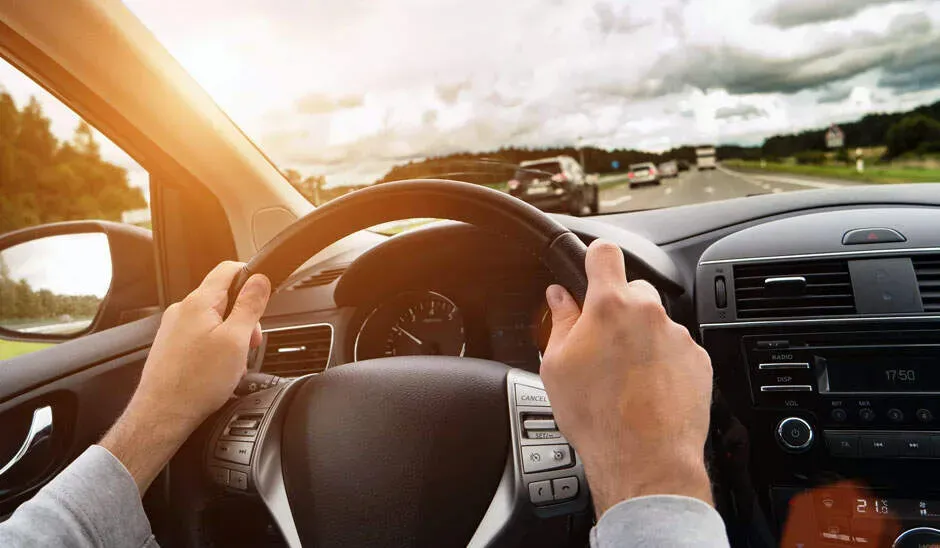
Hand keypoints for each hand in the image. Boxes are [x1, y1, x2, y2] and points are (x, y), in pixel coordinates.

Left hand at [101, 262, 270, 492]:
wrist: (163, 414)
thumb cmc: (196, 382)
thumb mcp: (236, 340)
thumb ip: (250, 306)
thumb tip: (259, 279)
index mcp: (198, 303)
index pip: (228, 270)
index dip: (250, 277)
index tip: (262, 296)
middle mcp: (182, 311)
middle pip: (224, 299)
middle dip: (243, 319)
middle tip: (249, 344)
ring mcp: (174, 329)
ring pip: (214, 321)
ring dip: (230, 338)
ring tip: (231, 364)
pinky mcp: (171, 347)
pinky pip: (201, 338)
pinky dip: (215, 349)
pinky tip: (217, 372)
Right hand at [539, 240, 713, 515]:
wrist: (644, 459)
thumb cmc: (597, 417)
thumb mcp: (557, 366)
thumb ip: (559, 322)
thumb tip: (559, 298)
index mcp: (610, 306)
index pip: (605, 253)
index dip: (595, 258)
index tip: (592, 267)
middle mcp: (649, 313)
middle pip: (633, 291)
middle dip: (617, 309)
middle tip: (601, 344)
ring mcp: (678, 336)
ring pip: (655, 323)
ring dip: (642, 339)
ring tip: (625, 378)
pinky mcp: (698, 361)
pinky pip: (676, 349)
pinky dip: (663, 362)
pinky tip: (647, 390)